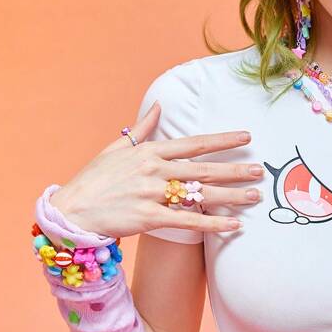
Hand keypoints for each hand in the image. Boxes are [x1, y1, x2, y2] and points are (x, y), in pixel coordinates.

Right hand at [48, 102, 264, 239]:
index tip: (246, 138)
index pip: (194, 143)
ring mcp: (152, 193)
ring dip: (231, 196)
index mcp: (149, 151)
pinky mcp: (149, 217)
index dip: (222, 140)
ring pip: (201, 194)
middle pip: (204, 169)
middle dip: (235, 169)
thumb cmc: (93, 180)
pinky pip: (188, 221)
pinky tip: (234, 225)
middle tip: (260, 170)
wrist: (71, 211)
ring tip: (254, 196)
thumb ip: (141, 128)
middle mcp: (154, 170)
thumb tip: (159, 106)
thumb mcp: (115, 149)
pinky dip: (213, 224)